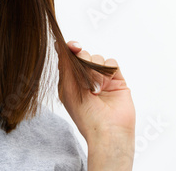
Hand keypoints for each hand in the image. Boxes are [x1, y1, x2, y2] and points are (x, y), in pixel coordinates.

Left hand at [56, 41, 135, 169]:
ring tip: (95, 89)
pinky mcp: (117, 80)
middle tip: (85, 78)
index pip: (69, 58)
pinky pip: (112, 63)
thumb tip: (58, 44)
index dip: (71, 49)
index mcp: (70, 80)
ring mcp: (102, 79)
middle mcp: (86, 78)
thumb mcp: (68, 87)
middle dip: (84, 61)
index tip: (73, 46)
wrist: (107, 130)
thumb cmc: (84, 113)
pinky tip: (105, 85)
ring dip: (95, 70)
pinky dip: (108, 70)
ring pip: (98, 57)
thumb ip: (65, 65)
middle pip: (84, 54)